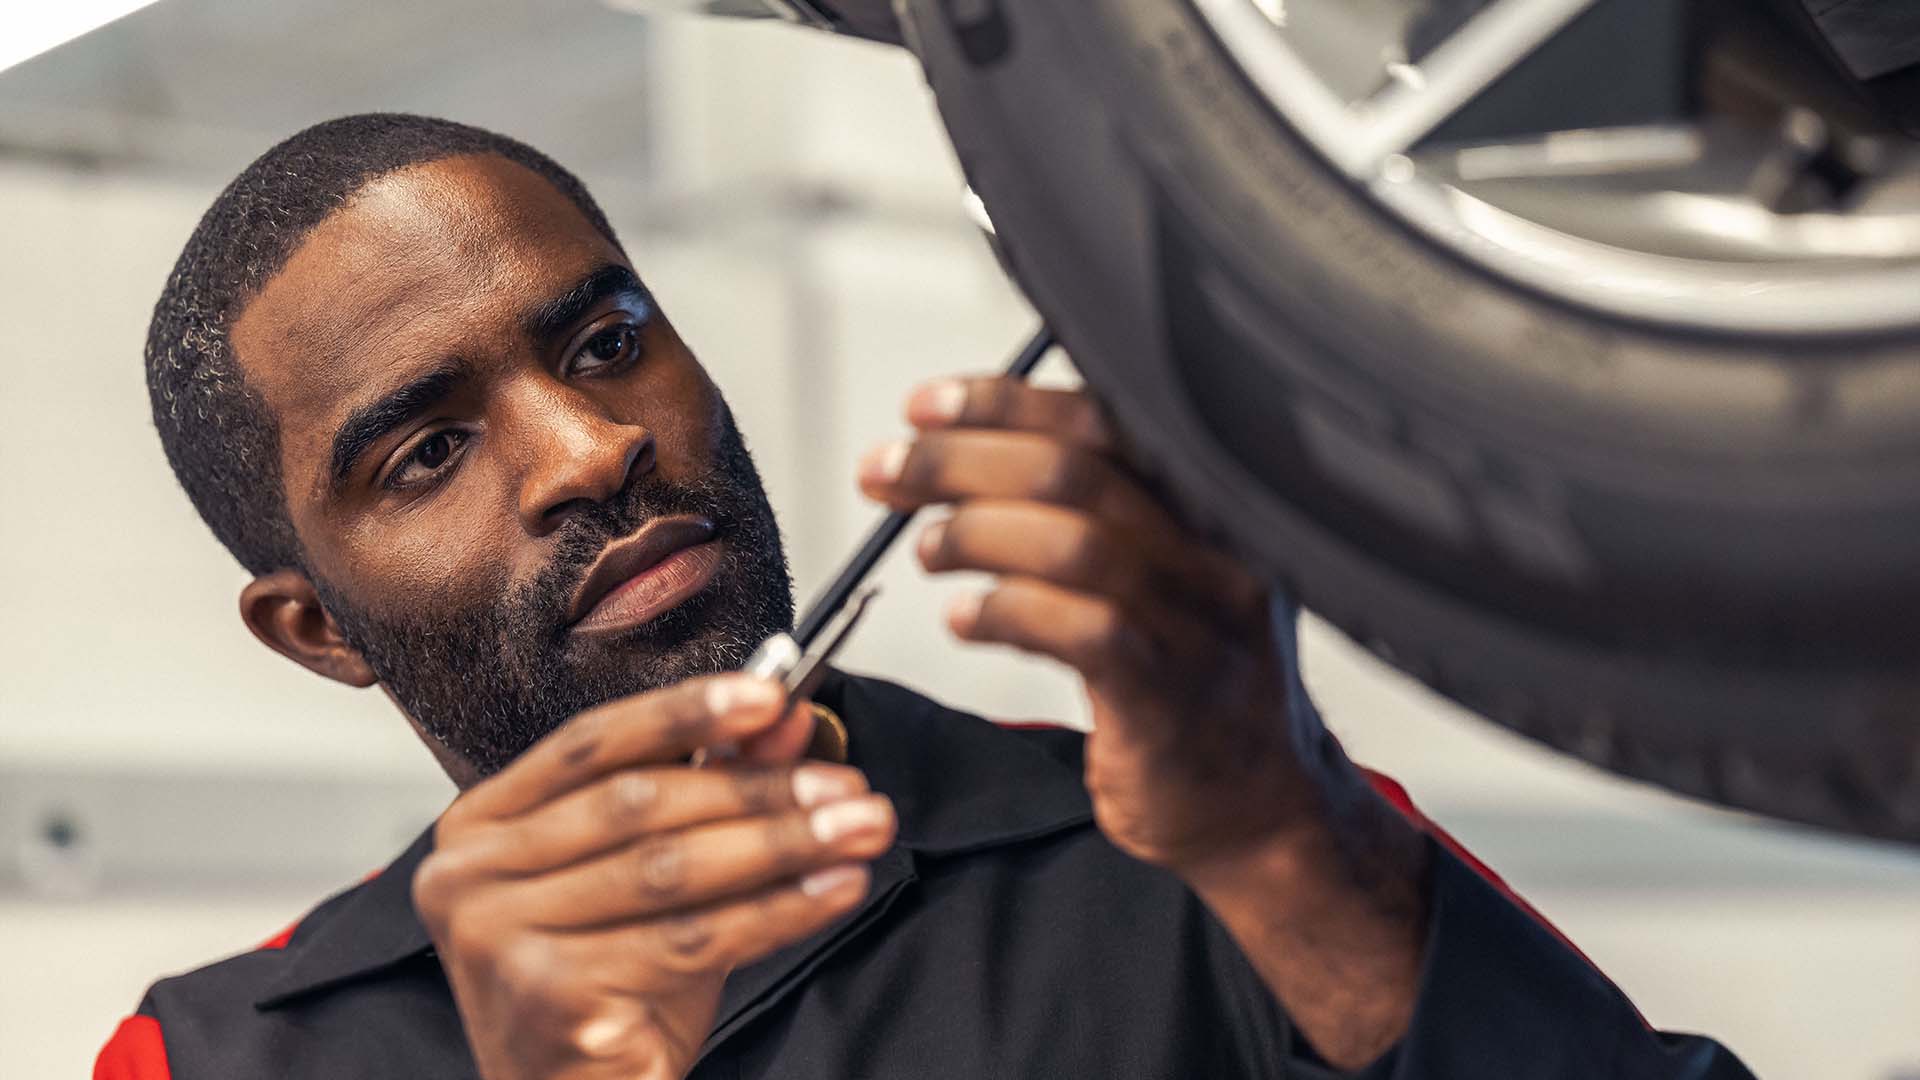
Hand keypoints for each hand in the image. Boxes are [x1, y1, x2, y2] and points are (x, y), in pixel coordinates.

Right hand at [412, 674, 896, 1079]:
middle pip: (638, 804)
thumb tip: (782, 717)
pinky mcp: (547, 997)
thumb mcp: (663, 876)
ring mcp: (497, 938)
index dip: (686, 711)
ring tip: (859, 828)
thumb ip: (712, 785)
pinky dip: (776, 910)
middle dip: (759, 788)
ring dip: (782, 843)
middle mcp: (469, 874)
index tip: (771, 693)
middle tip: (846, 785)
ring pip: (669, 869)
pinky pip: (688, 940)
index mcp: (482, 824)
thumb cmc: (609, 989)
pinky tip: (833, 888)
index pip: (592, 741)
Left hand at [858, 376, 1336, 874]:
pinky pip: (1080, 631)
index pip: (1101, 418)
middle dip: (960, 458)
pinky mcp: (1170, 697)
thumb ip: (1094, 514)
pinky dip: (1004, 613)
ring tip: (926, 549)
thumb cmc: (1190, 687)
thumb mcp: (1163, 577)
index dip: (1003, 403)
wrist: (1262, 809)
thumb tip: (967, 456)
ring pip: (1075, 542)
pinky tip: (961, 619)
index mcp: (1209, 505)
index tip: (926, 408)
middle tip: (886, 471)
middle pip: (1076, 468)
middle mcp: (1215, 552)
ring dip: (975, 533)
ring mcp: (1199, 625)